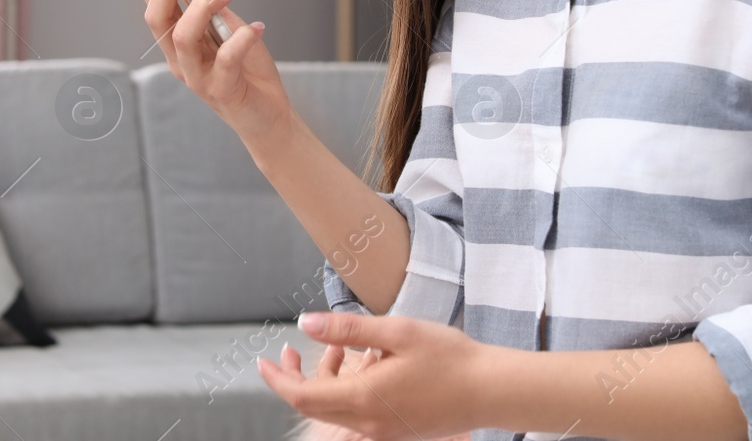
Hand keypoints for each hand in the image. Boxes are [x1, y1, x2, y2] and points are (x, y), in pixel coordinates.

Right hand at [130, 0, 291, 142]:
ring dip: (204, 6)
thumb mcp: (229, 27)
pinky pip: (226, 61)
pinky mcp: (222, 92)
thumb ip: (210, 5)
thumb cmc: (247, 72)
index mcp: (176, 38)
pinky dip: (241, 39)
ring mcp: (197, 76)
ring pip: (182, 37)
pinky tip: (258, 27)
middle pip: (156, 15)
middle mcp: (178, 57)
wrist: (269, 118)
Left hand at [257, 313, 488, 440]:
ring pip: (334, 410)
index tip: (262, 360)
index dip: (277, 379)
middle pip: (312, 407)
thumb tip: (305, 322)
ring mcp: (381, 431)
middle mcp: (367, 422)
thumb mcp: (396, 331)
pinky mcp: (395, 430)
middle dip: (291, 380)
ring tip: (326, 350)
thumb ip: (347, 328)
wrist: (490, 391)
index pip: (300, 396)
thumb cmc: (449, 357)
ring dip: (320, 383)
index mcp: (362, 398)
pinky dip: (344, 391)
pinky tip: (360, 364)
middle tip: (284, 353)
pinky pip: (355, 414)